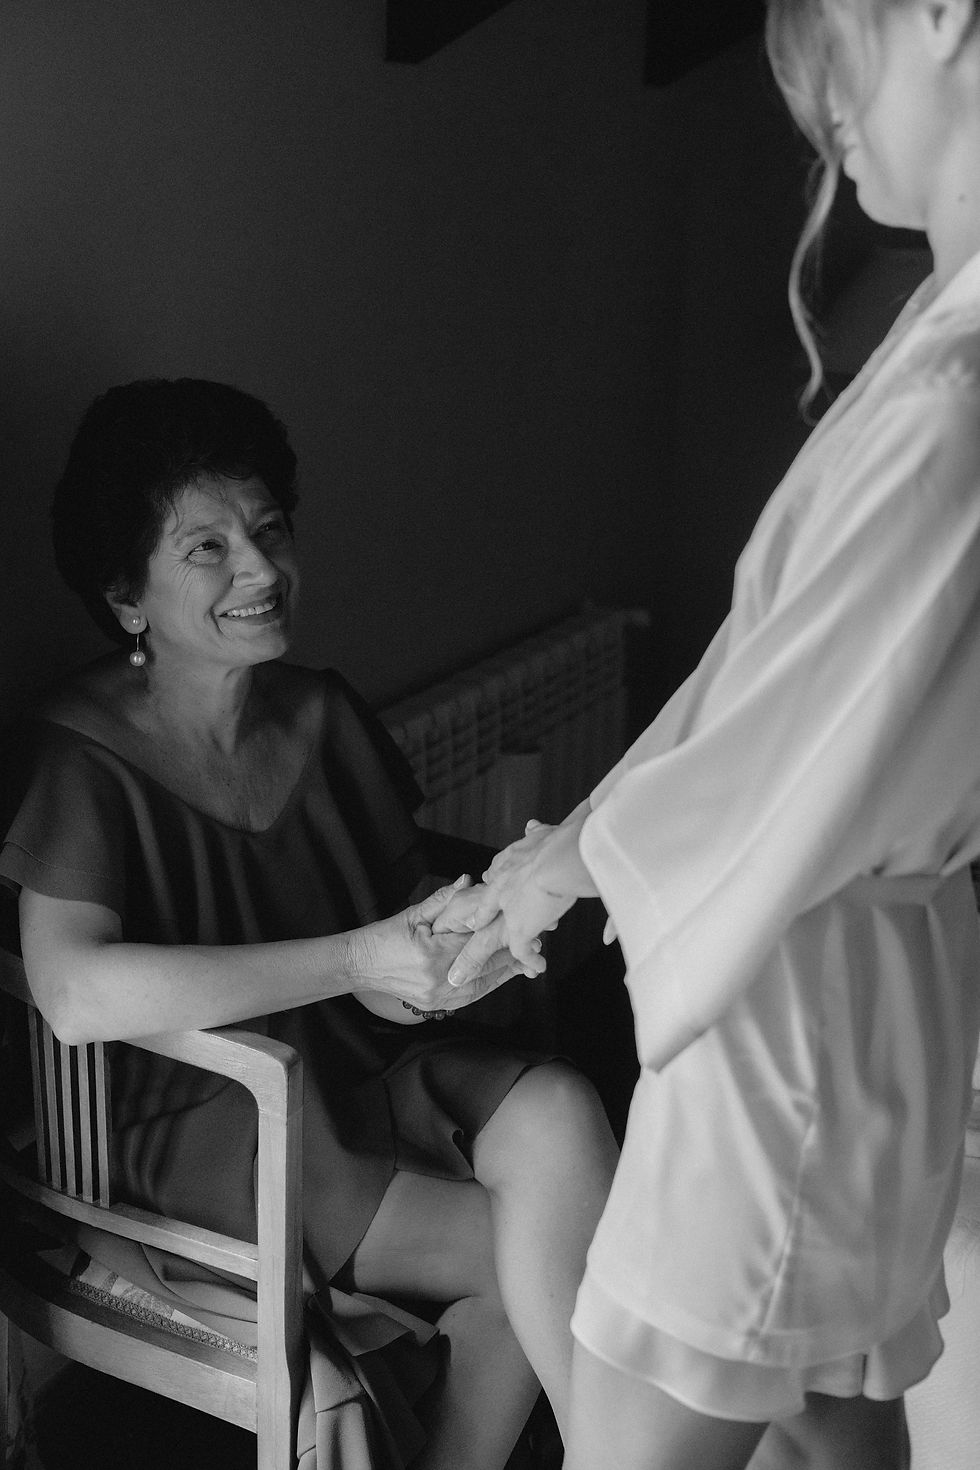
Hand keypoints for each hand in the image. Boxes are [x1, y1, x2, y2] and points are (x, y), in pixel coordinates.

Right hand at [351, 882, 529, 1014]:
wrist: (360, 965)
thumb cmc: (384, 937)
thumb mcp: (413, 914)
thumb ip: (444, 901)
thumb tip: (469, 882)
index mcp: (434, 954)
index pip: (479, 942)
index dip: (505, 934)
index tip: (525, 924)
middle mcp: (440, 980)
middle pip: (488, 966)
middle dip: (513, 954)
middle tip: (536, 941)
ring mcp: (438, 998)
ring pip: (484, 985)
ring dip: (506, 972)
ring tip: (527, 959)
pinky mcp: (437, 1006)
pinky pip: (472, 996)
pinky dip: (489, 983)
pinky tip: (502, 974)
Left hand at [447, 810, 595, 987]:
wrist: (562, 857)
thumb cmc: (563, 842)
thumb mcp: (544, 832)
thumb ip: (537, 833)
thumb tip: (532, 826)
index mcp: (507, 865)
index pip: (492, 884)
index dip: (491, 897)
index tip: (489, 906)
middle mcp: (501, 888)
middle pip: (477, 915)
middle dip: (466, 933)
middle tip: (458, 946)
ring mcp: (508, 910)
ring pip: (484, 941)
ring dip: (472, 960)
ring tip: (459, 976)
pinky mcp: (521, 927)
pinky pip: (522, 951)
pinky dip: (530, 961)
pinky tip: (536, 968)